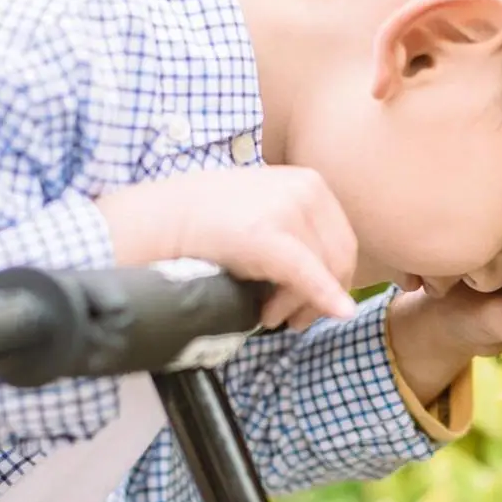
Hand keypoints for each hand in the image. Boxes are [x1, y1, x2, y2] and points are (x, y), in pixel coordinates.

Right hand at [96, 167, 356, 328]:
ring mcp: (289, 208)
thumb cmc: (209, 224)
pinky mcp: (270, 236)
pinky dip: (325, 296)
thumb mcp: (267, 212)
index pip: (343, 241)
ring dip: (299, 303)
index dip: (335, 280)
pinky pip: (309, 274)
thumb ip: (302, 232)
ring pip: (324, 272)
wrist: (158, 220)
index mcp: (310, 182)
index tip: (313, 304)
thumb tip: (336, 276)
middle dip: (321, 296)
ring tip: (268, 314)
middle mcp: (307, 189)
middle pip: (340, 258)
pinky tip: (337, 312)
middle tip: (292, 320)